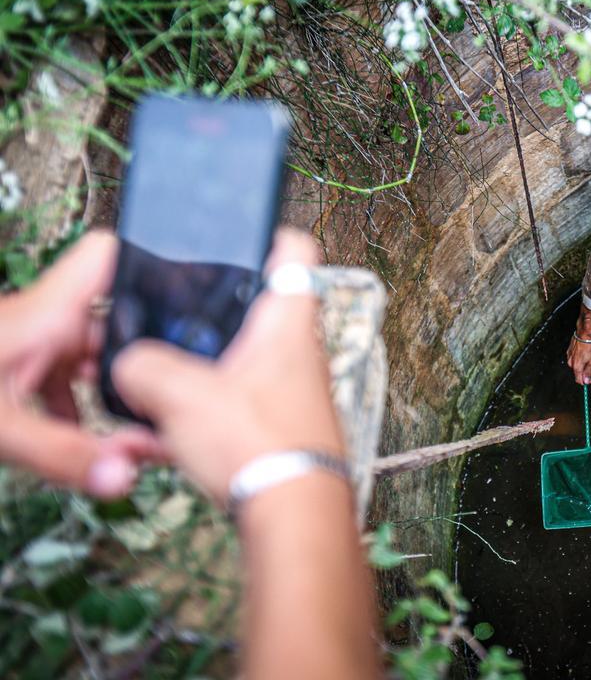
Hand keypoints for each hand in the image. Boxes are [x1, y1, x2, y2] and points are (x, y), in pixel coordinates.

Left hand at [0, 232, 164, 497]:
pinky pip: (56, 381)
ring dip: (110, 394)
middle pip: (114, 323)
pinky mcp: (7, 370)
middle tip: (175, 401)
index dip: (152, 267)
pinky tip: (80, 446)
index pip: (108, 257)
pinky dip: (74, 409)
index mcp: (46, 315)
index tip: (190, 301)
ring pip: (87, 358)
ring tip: (134, 437)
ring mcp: (23, 345)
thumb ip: (62, 453)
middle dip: (144, 362)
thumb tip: (126, 478)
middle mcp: (42, 322)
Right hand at [112, 228, 345, 503]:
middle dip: (211, 317)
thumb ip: (143, 367)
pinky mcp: (284, 429)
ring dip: (203, 374)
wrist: (295, 516)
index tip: (236, 234)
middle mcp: (301, 351)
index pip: (294, 251)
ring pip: (242, 364)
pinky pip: (239, 407)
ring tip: (161, 389)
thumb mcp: (180, 395)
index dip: (267, 233)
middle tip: (173, 322)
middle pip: (256, 310)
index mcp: (288, 321)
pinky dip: (207, 416)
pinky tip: (172, 438)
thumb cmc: (260, 445)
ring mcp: (295, 392)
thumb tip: (131, 366)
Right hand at [566, 335, 590, 384]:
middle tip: (590, 366)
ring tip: (587, 357)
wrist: (584, 335)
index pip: (578, 380)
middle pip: (577, 372)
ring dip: (581, 364)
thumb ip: (588, 372)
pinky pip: (573, 359)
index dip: (585, 382)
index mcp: (577, 367)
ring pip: (575, 365)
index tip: (589, 380)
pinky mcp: (568, 352)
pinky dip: (578, 358)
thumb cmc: (589, 346)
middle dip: (583, 372)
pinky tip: (583, 353)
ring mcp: (569, 357)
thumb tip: (586, 381)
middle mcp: (571, 363)